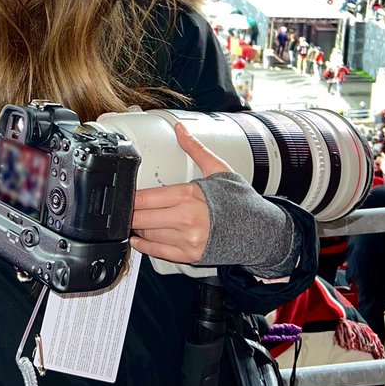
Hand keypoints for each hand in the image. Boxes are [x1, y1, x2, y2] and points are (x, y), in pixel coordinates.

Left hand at [130, 121, 231, 264]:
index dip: (129, 198)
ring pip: (148, 234)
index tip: (123, 195)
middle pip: (142, 217)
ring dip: (138, 227)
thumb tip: (181, 130)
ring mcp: (188, 240)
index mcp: (190, 196)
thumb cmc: (240, 202)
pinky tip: (138, 238)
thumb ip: (195, 149)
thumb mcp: (218, 170)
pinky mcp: (190, 256)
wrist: (261, 232)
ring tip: (136, 219)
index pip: (146, 198)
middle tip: (125, 207)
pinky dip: (144, 246)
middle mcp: (187, 220)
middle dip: (130, 212)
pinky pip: (158, 252)